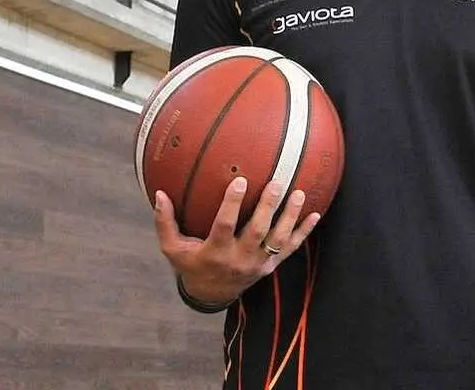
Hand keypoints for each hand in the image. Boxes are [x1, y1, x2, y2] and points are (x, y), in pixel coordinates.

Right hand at [153, 176, 321, 303]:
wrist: (211, 295)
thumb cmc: (191, 265)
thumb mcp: (173, 249)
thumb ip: (165, 222)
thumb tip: (158, 193)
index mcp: (215, 252)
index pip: (225, 225)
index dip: (232, 204)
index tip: (240, 180)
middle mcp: (239, 258)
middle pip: (258, 231)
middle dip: (268, 207)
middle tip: (276, 182)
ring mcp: (258, 264)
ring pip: (278, 239)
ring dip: (290, 216)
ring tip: (299, 193)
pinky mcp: (270, 266)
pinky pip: (290, 248)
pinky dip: (304, 232)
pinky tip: (316, 214)